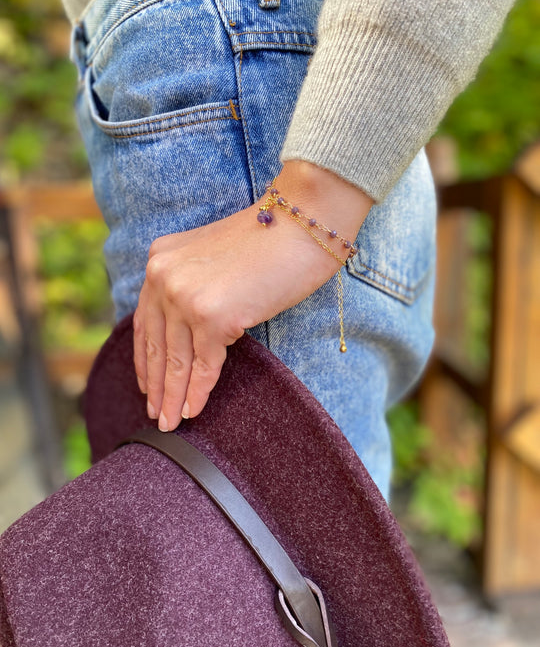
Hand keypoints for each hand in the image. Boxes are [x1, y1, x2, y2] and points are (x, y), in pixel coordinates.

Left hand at [133, 161, 372, 430]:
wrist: (302, 222)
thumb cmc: (270, 241)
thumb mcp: (212, 258)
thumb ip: (192, 285)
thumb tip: (189, 330)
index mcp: (160, 259)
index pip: (144, 320)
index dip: (145, 358)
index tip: (146, 384)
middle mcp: (163, 276)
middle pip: (155, 344)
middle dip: (155, 385)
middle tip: (155, 414)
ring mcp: (186, 296)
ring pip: (175, 360)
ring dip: (172, 397)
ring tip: (169, 424)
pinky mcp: (213, 316)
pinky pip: (202, 365)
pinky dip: (197, 392)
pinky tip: (193, 411)